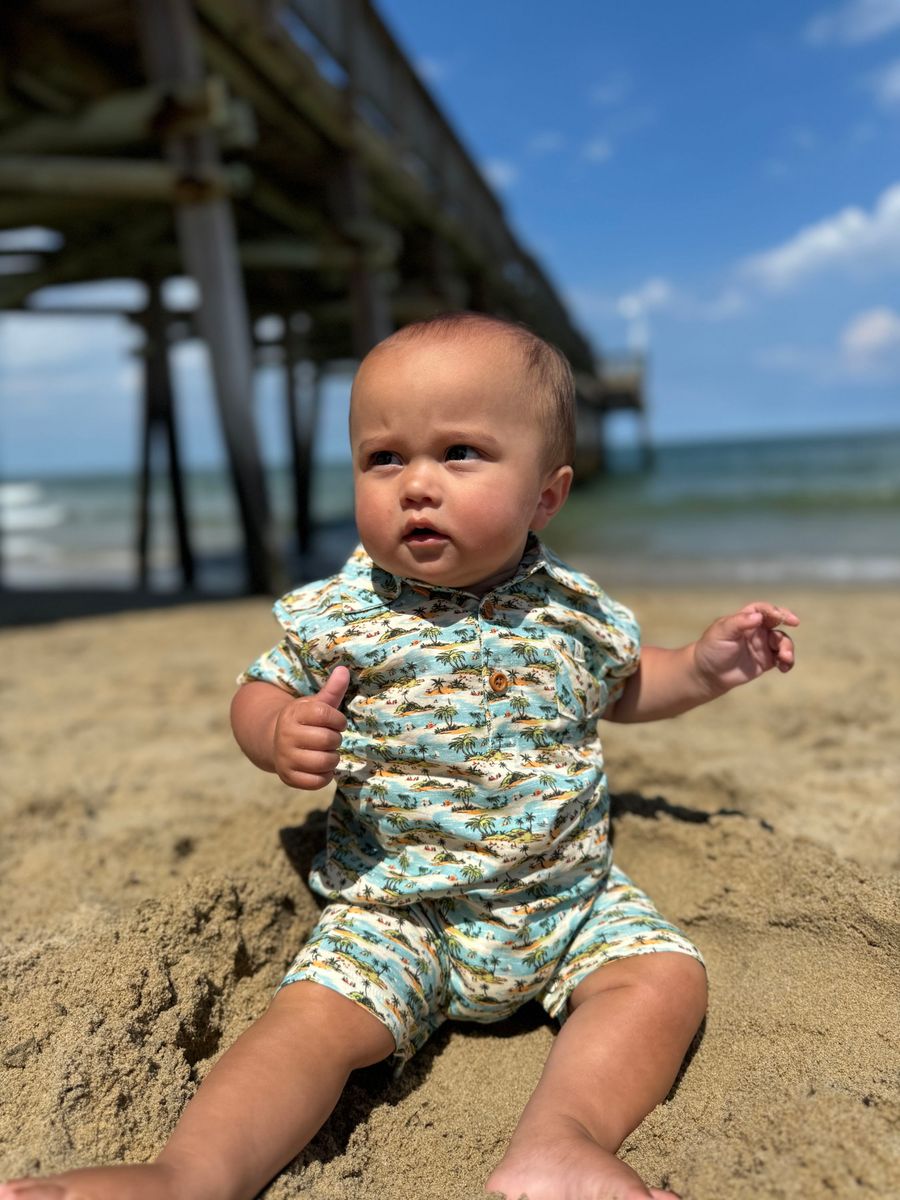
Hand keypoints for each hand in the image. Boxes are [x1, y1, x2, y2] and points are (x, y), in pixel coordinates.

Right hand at [272, 666, 348, 788]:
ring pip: (325, 762)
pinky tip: (321, 767)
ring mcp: (285, 758)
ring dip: (333, 758)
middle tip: (330, 738)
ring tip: (327, 752)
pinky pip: (318, 781)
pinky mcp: (288, 777)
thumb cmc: (304, 722)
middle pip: (328, 740)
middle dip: (336, 739)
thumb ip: (332, 690)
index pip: (325, 714)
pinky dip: (326, 776)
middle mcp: (285, 735)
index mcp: (293, 714)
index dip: (338, 720)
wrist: (275, 743)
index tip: (337, 722)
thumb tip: (344, 670)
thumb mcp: (315, 704)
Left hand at [693, 602, 798, 695]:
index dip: (776, 611)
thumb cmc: (712, 649)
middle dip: (787, 626)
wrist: (709, 674)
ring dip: (787, 648)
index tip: (786, 618)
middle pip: (778, 623)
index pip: (764, 610)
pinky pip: (782, 658)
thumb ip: (738, 623)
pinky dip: (787, 662)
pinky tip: (784, 668)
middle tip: (793, 629)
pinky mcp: (766, 661)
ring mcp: (763, 645)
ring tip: (784, 659)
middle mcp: (757, 630)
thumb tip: (758, 616)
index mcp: (745, 619)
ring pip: (783, 641)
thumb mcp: (721, 633)